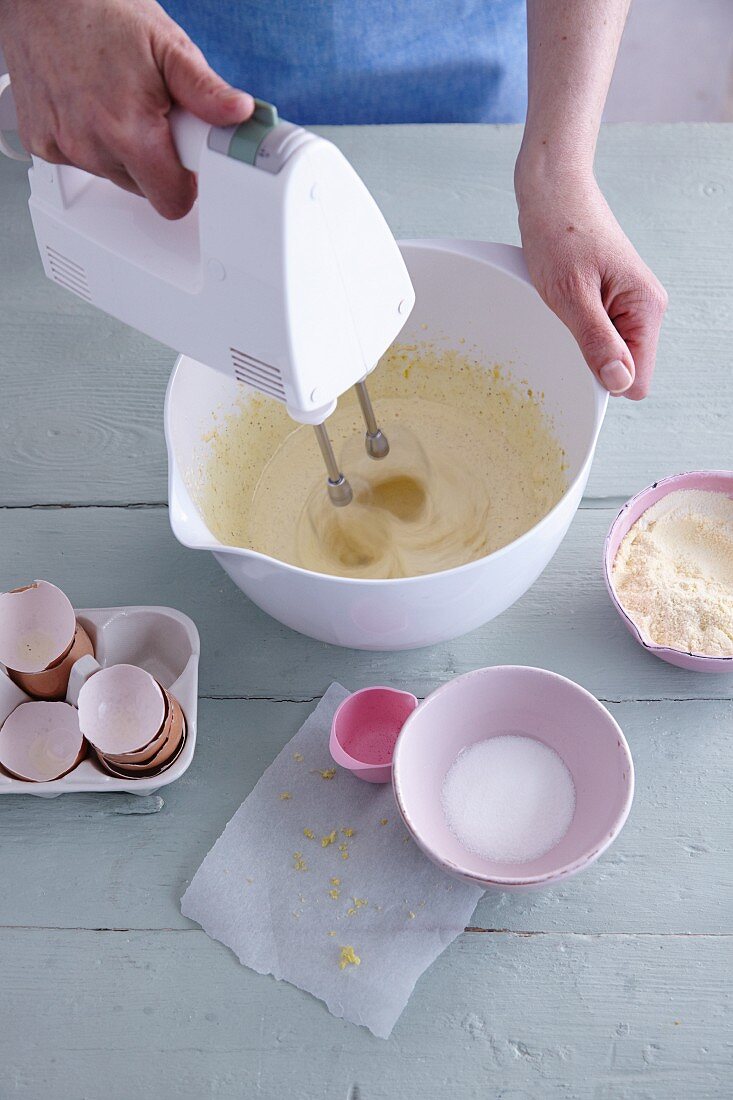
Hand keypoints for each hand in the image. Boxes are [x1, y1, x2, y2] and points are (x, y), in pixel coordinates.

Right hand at [0, 0, 253, 217]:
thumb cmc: (101, 12)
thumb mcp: (167, 46)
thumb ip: (205, 91)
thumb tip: (238, 115)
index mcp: (129, 131)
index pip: (173, 201)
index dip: (187, 180)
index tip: (188, 154)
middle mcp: (91, 146)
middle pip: (144, 189)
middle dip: (156, 160)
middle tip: (152, 113)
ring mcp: (62, 148)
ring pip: (113, 175)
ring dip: (123, 149)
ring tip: (119, 101)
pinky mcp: (41, 145)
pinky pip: (80, 162)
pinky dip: (90, 140)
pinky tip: (89, 105)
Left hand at [516, 169, 667, 399]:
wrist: (553, 189)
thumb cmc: (559, 233)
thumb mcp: (571, 295)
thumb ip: (597, 341)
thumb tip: (619, 382)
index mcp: (646, 308)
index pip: (637, 381)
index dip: (604, 378)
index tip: (577, 353)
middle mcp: (645, 307)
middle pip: (623, 369)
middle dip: (591, 359)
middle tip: (564, 324)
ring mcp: (629, 301)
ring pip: (609, 351)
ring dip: (581, 340)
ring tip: (563, 306)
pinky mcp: (611, 295)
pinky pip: (599, 332)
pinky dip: (577, 324)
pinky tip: (564, 300)